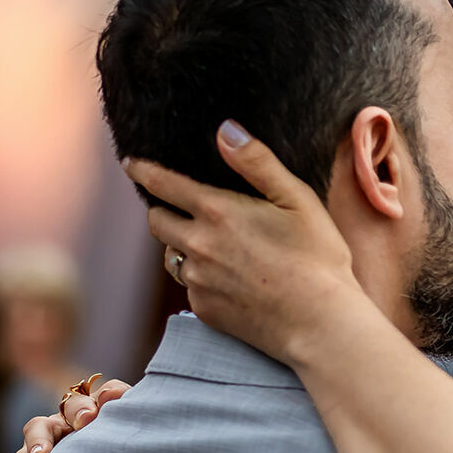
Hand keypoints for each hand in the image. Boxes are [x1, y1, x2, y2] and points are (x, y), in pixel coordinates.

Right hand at [2, 378, 130, 452]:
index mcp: (102, 410)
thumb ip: (128, 414)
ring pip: (38, 429)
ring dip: (38, 441)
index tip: (104, 408)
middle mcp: (74, 419)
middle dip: (75, 411)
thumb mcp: (132, 436)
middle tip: (84, 421)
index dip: (108, 396)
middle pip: (69, 405)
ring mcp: (51, 438)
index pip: (107, 394)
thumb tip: (111, 396)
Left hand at [125, 121, 356, 364]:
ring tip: (211, 247)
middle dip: (162, 210)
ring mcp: (198, 281)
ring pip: (170, 256)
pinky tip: (231, 280)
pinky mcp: (205, 309)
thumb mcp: (298, 199)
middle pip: (157, 221)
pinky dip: (201, 279)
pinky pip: (190, 287)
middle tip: (181, 208)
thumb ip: (258, 162)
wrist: (320, 323)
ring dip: (180, 246)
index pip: (163, 184)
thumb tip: (225, 129)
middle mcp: (198, 245)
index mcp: (217, 212)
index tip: (132, 164)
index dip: (144, 171)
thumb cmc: (318, 258)